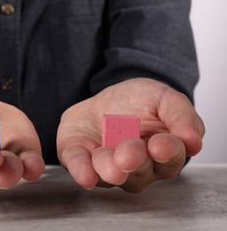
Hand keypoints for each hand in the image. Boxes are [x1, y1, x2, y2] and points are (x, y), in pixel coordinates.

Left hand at [57, 78, 204, 191]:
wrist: (104, 100)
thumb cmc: (137, 102)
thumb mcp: (163, 97)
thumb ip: (181, 115)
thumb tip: (193, 140)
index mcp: (162, 152)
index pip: (169, 158)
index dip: (167, 153)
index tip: (161, 146)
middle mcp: (137, 167)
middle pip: (140, 171)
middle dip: (135, 160)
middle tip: (130, 153)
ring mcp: (108, 167)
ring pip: (111, 174)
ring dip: (109, 169)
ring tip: (111, 164)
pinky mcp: (81, 160)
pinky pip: (81, 168)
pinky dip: (82, 171)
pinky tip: (86, 176)